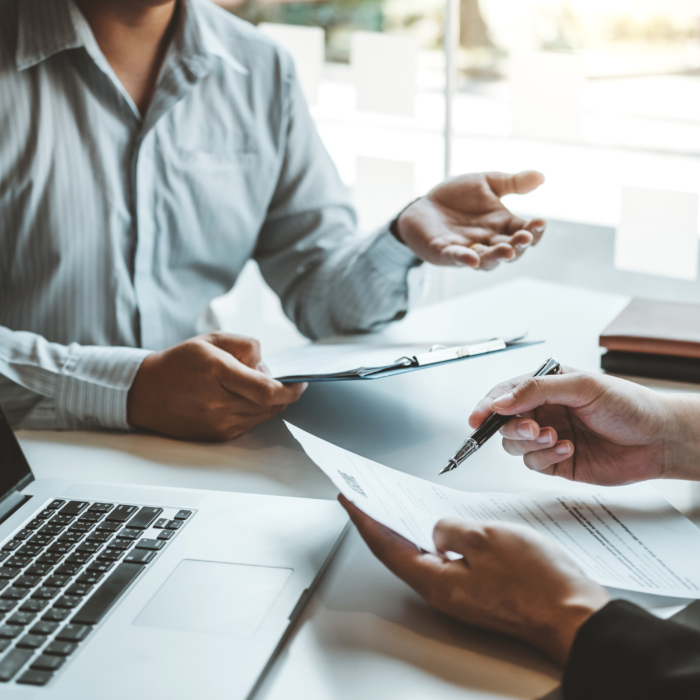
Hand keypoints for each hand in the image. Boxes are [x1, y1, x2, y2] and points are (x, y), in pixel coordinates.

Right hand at [127, 332, 305, 440]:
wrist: (146, 393)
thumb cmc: (179, 363)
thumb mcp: (213, 340)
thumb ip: (247, 347)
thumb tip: (267, 369)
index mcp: (218, 374)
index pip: (268, 390)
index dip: (291, 389)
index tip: (301, 382)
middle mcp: (219, 403)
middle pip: (270, 405)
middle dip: (281, 392)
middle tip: (272, 378)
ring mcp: (218, 424)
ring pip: (263, 416)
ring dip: (268, 403)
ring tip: (251, 387)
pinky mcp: (218, 436)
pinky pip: (250, 425)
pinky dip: (254, 412)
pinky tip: (240, 399)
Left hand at [340, 495, 608, 663]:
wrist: (576, 615)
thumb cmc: (537, 582)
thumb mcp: (487, 539)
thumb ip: (452, 529)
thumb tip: (439, 529)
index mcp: (436, 580)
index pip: (386, 546)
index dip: (364, 519)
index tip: (348, 499)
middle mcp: (443, 591)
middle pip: (400, 552)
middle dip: (381, 522)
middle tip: (367, 498)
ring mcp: (462, 594)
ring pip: (424, 557)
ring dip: (408, 529)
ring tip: (398, 504)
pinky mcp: (481, 591)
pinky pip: (448, 561)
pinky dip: (437, 539)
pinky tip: (442, 524)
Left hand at [396, 171, 545, 270]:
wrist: (424, 204)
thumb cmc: (458, 197)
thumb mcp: (487, 183)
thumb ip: (512, 183)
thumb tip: (541, 177)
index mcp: (501, 225)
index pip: (523, 232)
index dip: (534, 230)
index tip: (540, 222)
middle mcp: (488, 241)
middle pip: (509, 250)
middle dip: (518, 246)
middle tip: (525, 238)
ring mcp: (467, 249)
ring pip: (486, 260)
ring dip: (497, 256)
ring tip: (507, 250)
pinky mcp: (444, 252)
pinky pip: (456, 258)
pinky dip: (464, 259)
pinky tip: (472, 258)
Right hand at [469, 368, 685, 484]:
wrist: (659, 439)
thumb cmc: (628, 405)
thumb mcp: (581, 386)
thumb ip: (536, 390)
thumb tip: (502, 401)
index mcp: (546, 386)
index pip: (505, 394)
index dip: (487, 406)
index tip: (478, 418)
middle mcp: (543, 412)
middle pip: (505, 423)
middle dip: (512, 428)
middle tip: (531, 429)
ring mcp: (549, 437)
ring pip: (515, 446)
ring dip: (530, 444)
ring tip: (555, 438)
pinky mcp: (557, 462)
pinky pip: (534, 464)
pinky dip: (546, 457)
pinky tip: (568, 449)